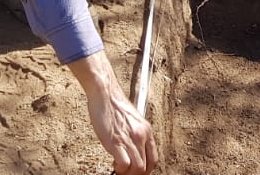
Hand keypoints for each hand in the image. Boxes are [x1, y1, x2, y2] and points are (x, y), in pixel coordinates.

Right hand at [71, 52, 157, 173]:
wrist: (105, 93)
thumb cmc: (114, 105)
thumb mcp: (132, 120)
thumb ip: (135, 133)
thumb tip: (133, 148)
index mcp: (146, 130)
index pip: (154, 159)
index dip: (146, 170)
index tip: (136, 171)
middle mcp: (141, 135)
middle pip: (146, 167)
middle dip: (136, 174)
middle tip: (126, 172)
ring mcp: (130, 139)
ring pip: (138, 168)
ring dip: (127, 173)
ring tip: (119, 169)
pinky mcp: (116, 141)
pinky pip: (124, 164)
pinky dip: (120, 169)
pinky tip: (114, 163)